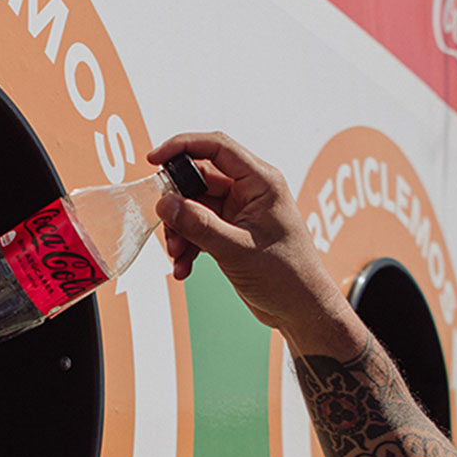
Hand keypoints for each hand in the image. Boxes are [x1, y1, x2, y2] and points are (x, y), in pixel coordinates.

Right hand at [148, 132, 353, 343]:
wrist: (301, 310)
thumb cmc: (287, 276)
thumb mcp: (237, 249)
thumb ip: (198, 225)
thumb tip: (166, 203)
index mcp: (261, 182)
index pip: (216, 147)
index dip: (182, 146)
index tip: (154, 159)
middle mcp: (250, 192)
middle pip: (199, 180)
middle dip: (177, 205)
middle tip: (166, 227)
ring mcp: (240, 213)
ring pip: (195, 207)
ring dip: (181, 231)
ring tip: (178, 256)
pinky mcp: (232, 233)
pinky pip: (200, 228)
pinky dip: (189, 246)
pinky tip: (184, 267)